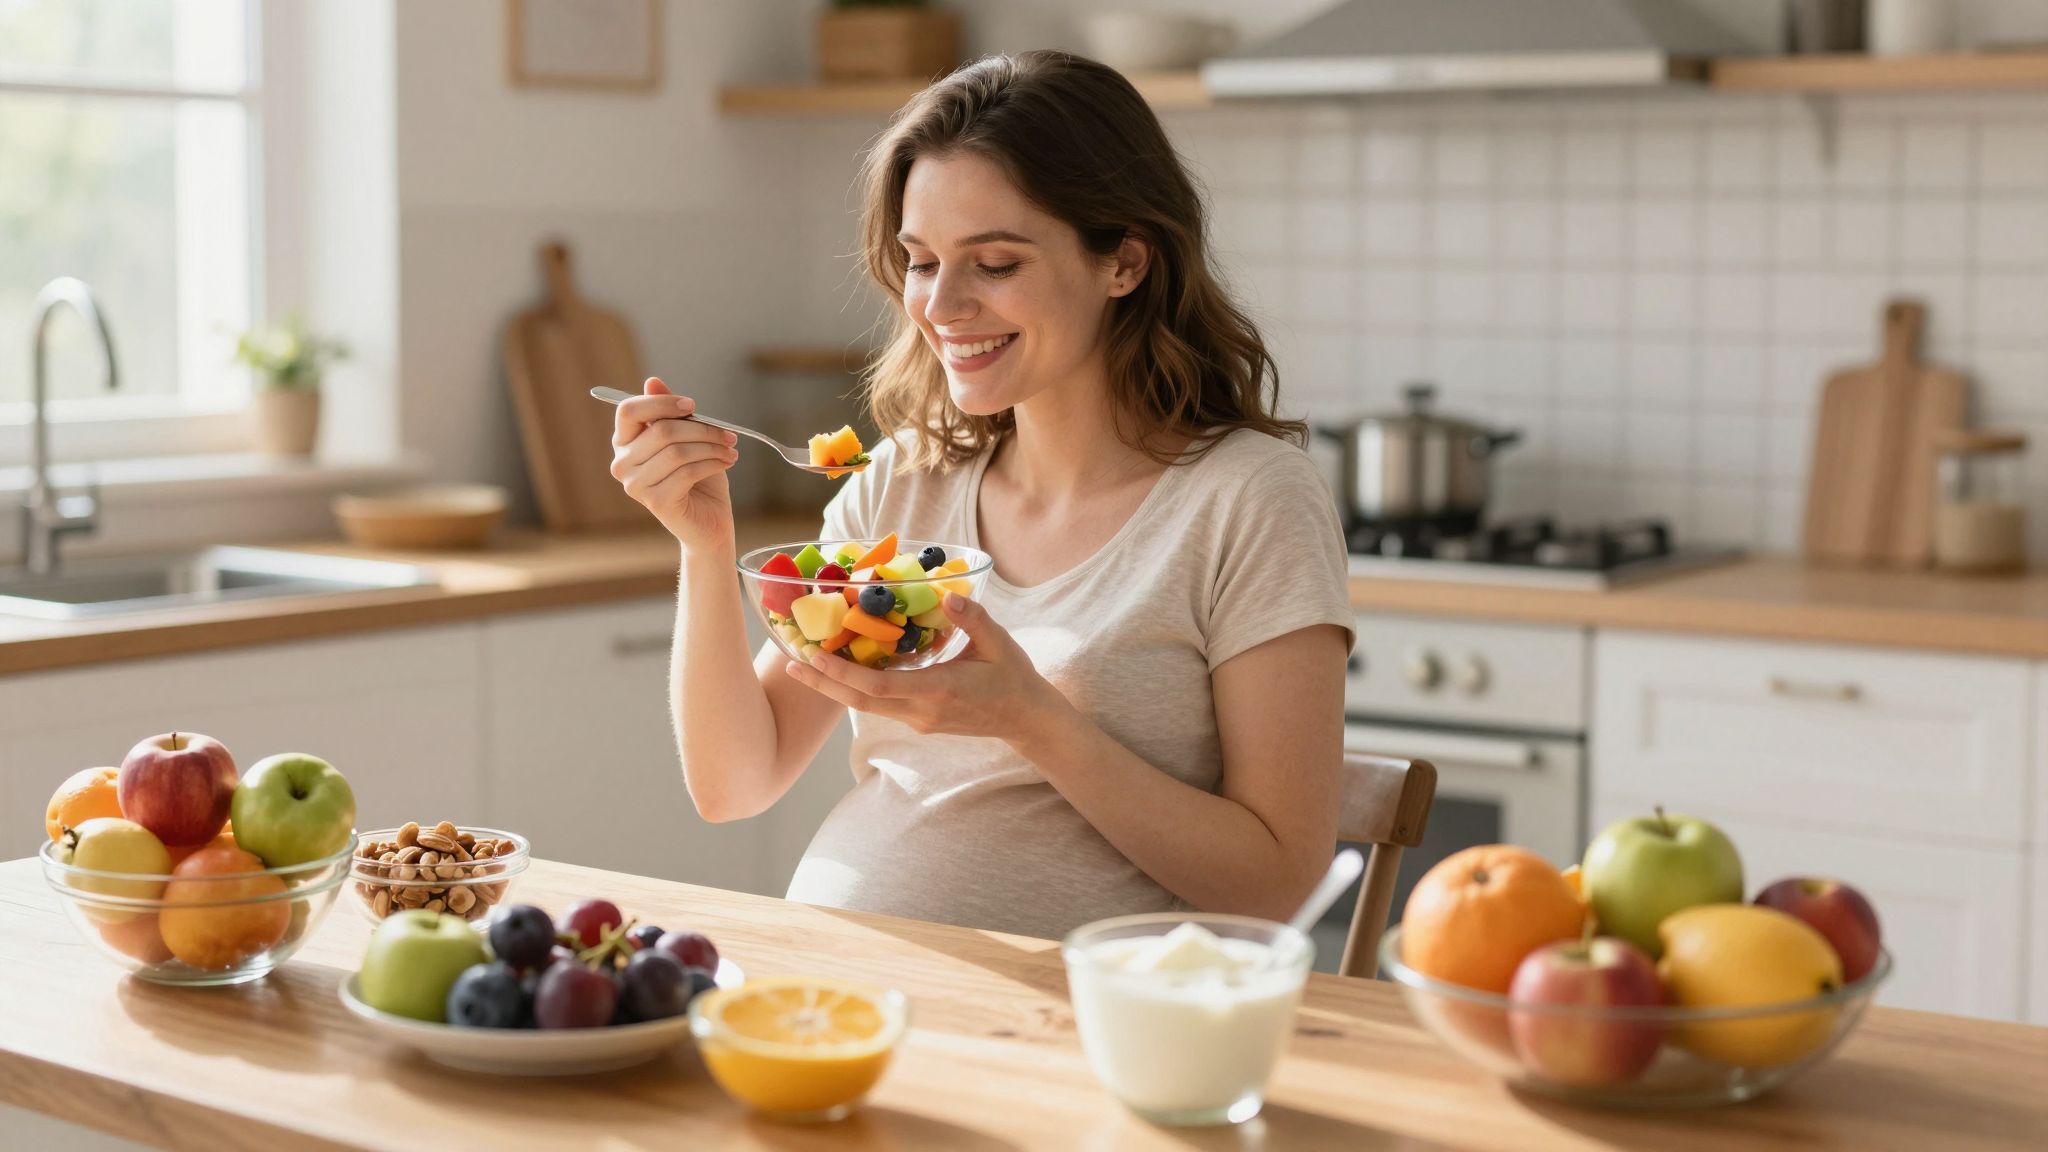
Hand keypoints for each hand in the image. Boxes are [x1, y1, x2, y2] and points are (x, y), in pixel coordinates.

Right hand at [610, 377, 739, 551]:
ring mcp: (635, 485)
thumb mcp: (686, 439)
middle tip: (728, 434)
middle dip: (702, 429)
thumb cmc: (697, 478)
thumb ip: (669, 413)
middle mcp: (622, 463)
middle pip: (661, 431)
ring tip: (731, 450)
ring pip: (677, 451)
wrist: (709, 523)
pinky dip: (712, 463)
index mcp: (624, 442)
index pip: (629, 410)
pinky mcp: (655, 501)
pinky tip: (726, 462)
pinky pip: (687, 471)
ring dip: (711, 446)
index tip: (692, 406)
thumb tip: (652, 381)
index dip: (662, 403)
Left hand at [781, 594, 1064, 740]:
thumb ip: (972, 619)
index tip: (815, 658)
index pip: (879, 686)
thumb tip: (947, 595)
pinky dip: (856, 687)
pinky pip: (880, 704)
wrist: (1026, 718)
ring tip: (804, 664)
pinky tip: (841, 668)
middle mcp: (922, 711)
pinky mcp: (919, 721)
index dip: (843, 673)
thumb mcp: (999, 642)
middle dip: (822, 683)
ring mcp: (918, 720)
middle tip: (789, 662)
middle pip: (860, 701)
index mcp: (938, 691)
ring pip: (866, 705)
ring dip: (834, 686)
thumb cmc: (1013, 676)